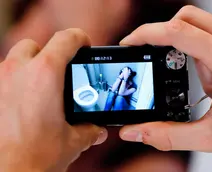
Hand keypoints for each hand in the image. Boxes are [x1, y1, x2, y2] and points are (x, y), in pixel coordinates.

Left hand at [0, 29, 106, 171]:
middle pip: (35, 45)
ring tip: (39, 90)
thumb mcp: (72, 142)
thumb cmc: (35, 159)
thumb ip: (89, 130)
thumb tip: (98, 130)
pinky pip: (2, 77)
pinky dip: (14, 82)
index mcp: (45, 75)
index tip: (84, 46)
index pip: (66, 39)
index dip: (80, 38)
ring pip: (14, 59)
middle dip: (49, 53)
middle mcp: (18, 71)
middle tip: (59, 72)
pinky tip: (22, 103)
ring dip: (29, 67)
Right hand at [119, 5, 211, 153]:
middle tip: (158, 59)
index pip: (175, 32)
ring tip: (205, 86)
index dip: (145, 34)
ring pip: (198, 29)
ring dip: (188, 55)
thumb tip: (136, 132)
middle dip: (163, 37)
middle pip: (185, 18)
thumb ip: (168, 136)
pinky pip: (211, 41)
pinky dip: (202, 59)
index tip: (130, 43)